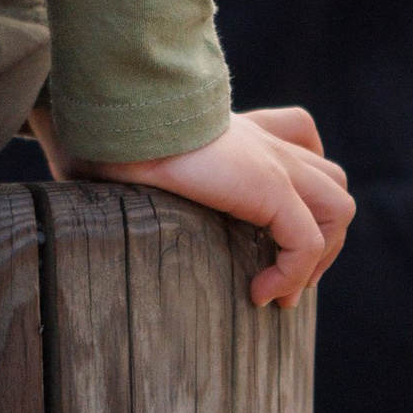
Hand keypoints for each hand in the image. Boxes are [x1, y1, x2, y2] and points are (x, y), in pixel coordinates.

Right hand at [80, 107, 353, 308]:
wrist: (114, 119)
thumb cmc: (103, 140)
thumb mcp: (127, 158)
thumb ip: (124, 171)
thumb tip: (75, 182)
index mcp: (239, 132)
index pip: (300, 138)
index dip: (300, 192)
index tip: (270, 242)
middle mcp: (266, 144)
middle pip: (331, 178)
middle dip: (322, 233)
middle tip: (283, 274)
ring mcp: (274, 163)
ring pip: (338, 207)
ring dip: (318, 258)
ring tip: (279, 288)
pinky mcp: (269, 187)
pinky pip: (306, 242)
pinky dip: (293, 274)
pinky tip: (259, 293)